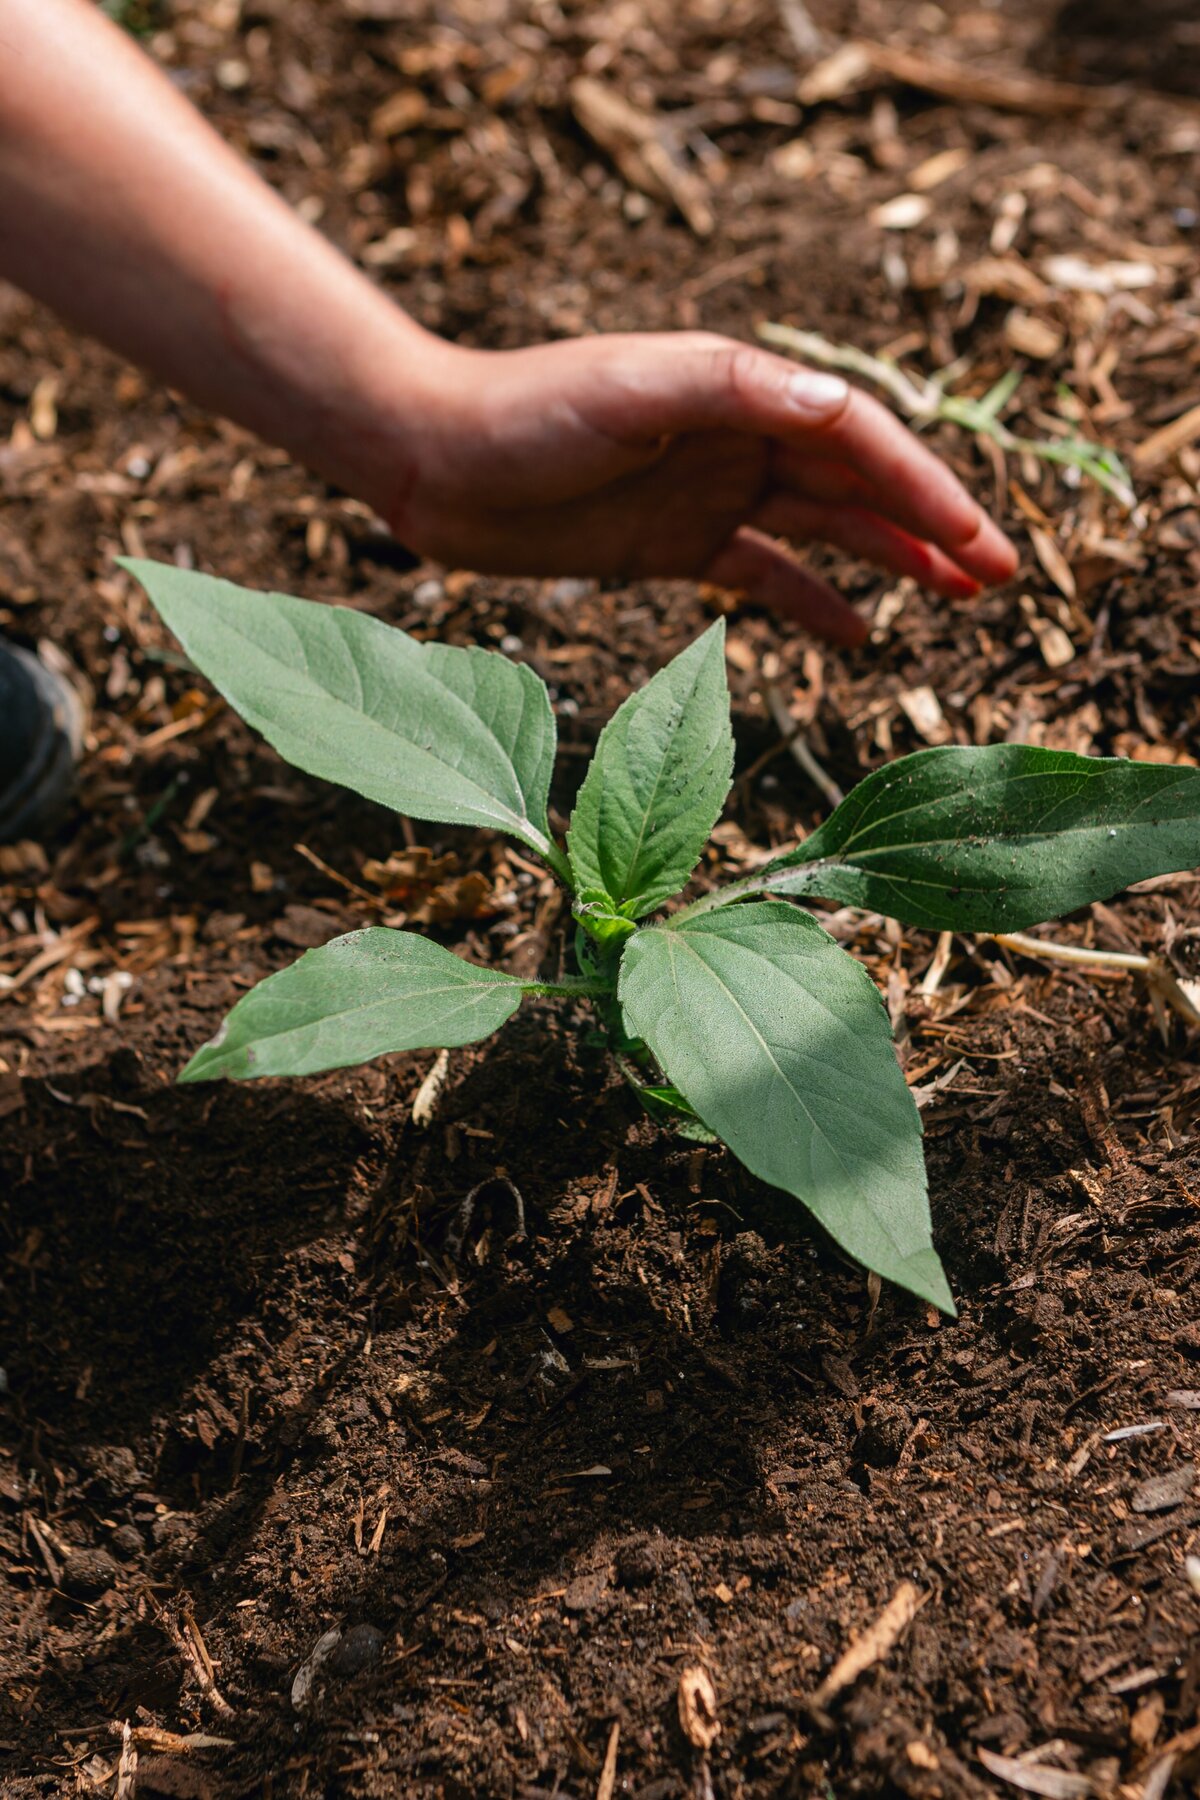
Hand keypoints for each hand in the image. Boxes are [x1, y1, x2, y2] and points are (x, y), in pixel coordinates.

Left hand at [386, 332, 1017, 646]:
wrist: (433, 462)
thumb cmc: (523, 413)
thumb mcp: (629, 387)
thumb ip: (731, 390)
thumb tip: (839, 408)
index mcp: (739, 393)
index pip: (856, 440)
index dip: (921, 489)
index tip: (975, 538)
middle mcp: (736, 440)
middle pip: (858, 486)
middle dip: (933, 525)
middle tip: (1003, 574)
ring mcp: (709, 494)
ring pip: (825, 533)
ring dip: (893, 561)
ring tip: (960, 600)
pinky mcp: (674, 547)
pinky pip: (763, 577)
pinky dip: (812, 602)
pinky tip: (860, 636)